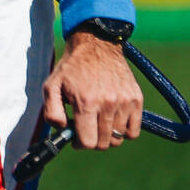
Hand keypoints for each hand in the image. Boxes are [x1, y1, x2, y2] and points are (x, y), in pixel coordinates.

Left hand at [43, 30, 142, 149]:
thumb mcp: (52, 86)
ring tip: (98, 120)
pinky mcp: (136, 99)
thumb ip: (52, 112)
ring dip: (107, 135)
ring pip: (118, 139)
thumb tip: (61, 131)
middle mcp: (108, 103)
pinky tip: (112, 119)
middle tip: (86, 127)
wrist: (96, 45)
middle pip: (104, 143)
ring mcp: (125, 102)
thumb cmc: (72, 68)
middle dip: (92, 140)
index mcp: (86, 102)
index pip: (88, 142)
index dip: (80, 144)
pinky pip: (133, 132)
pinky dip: (124, 131)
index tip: (76, 138)